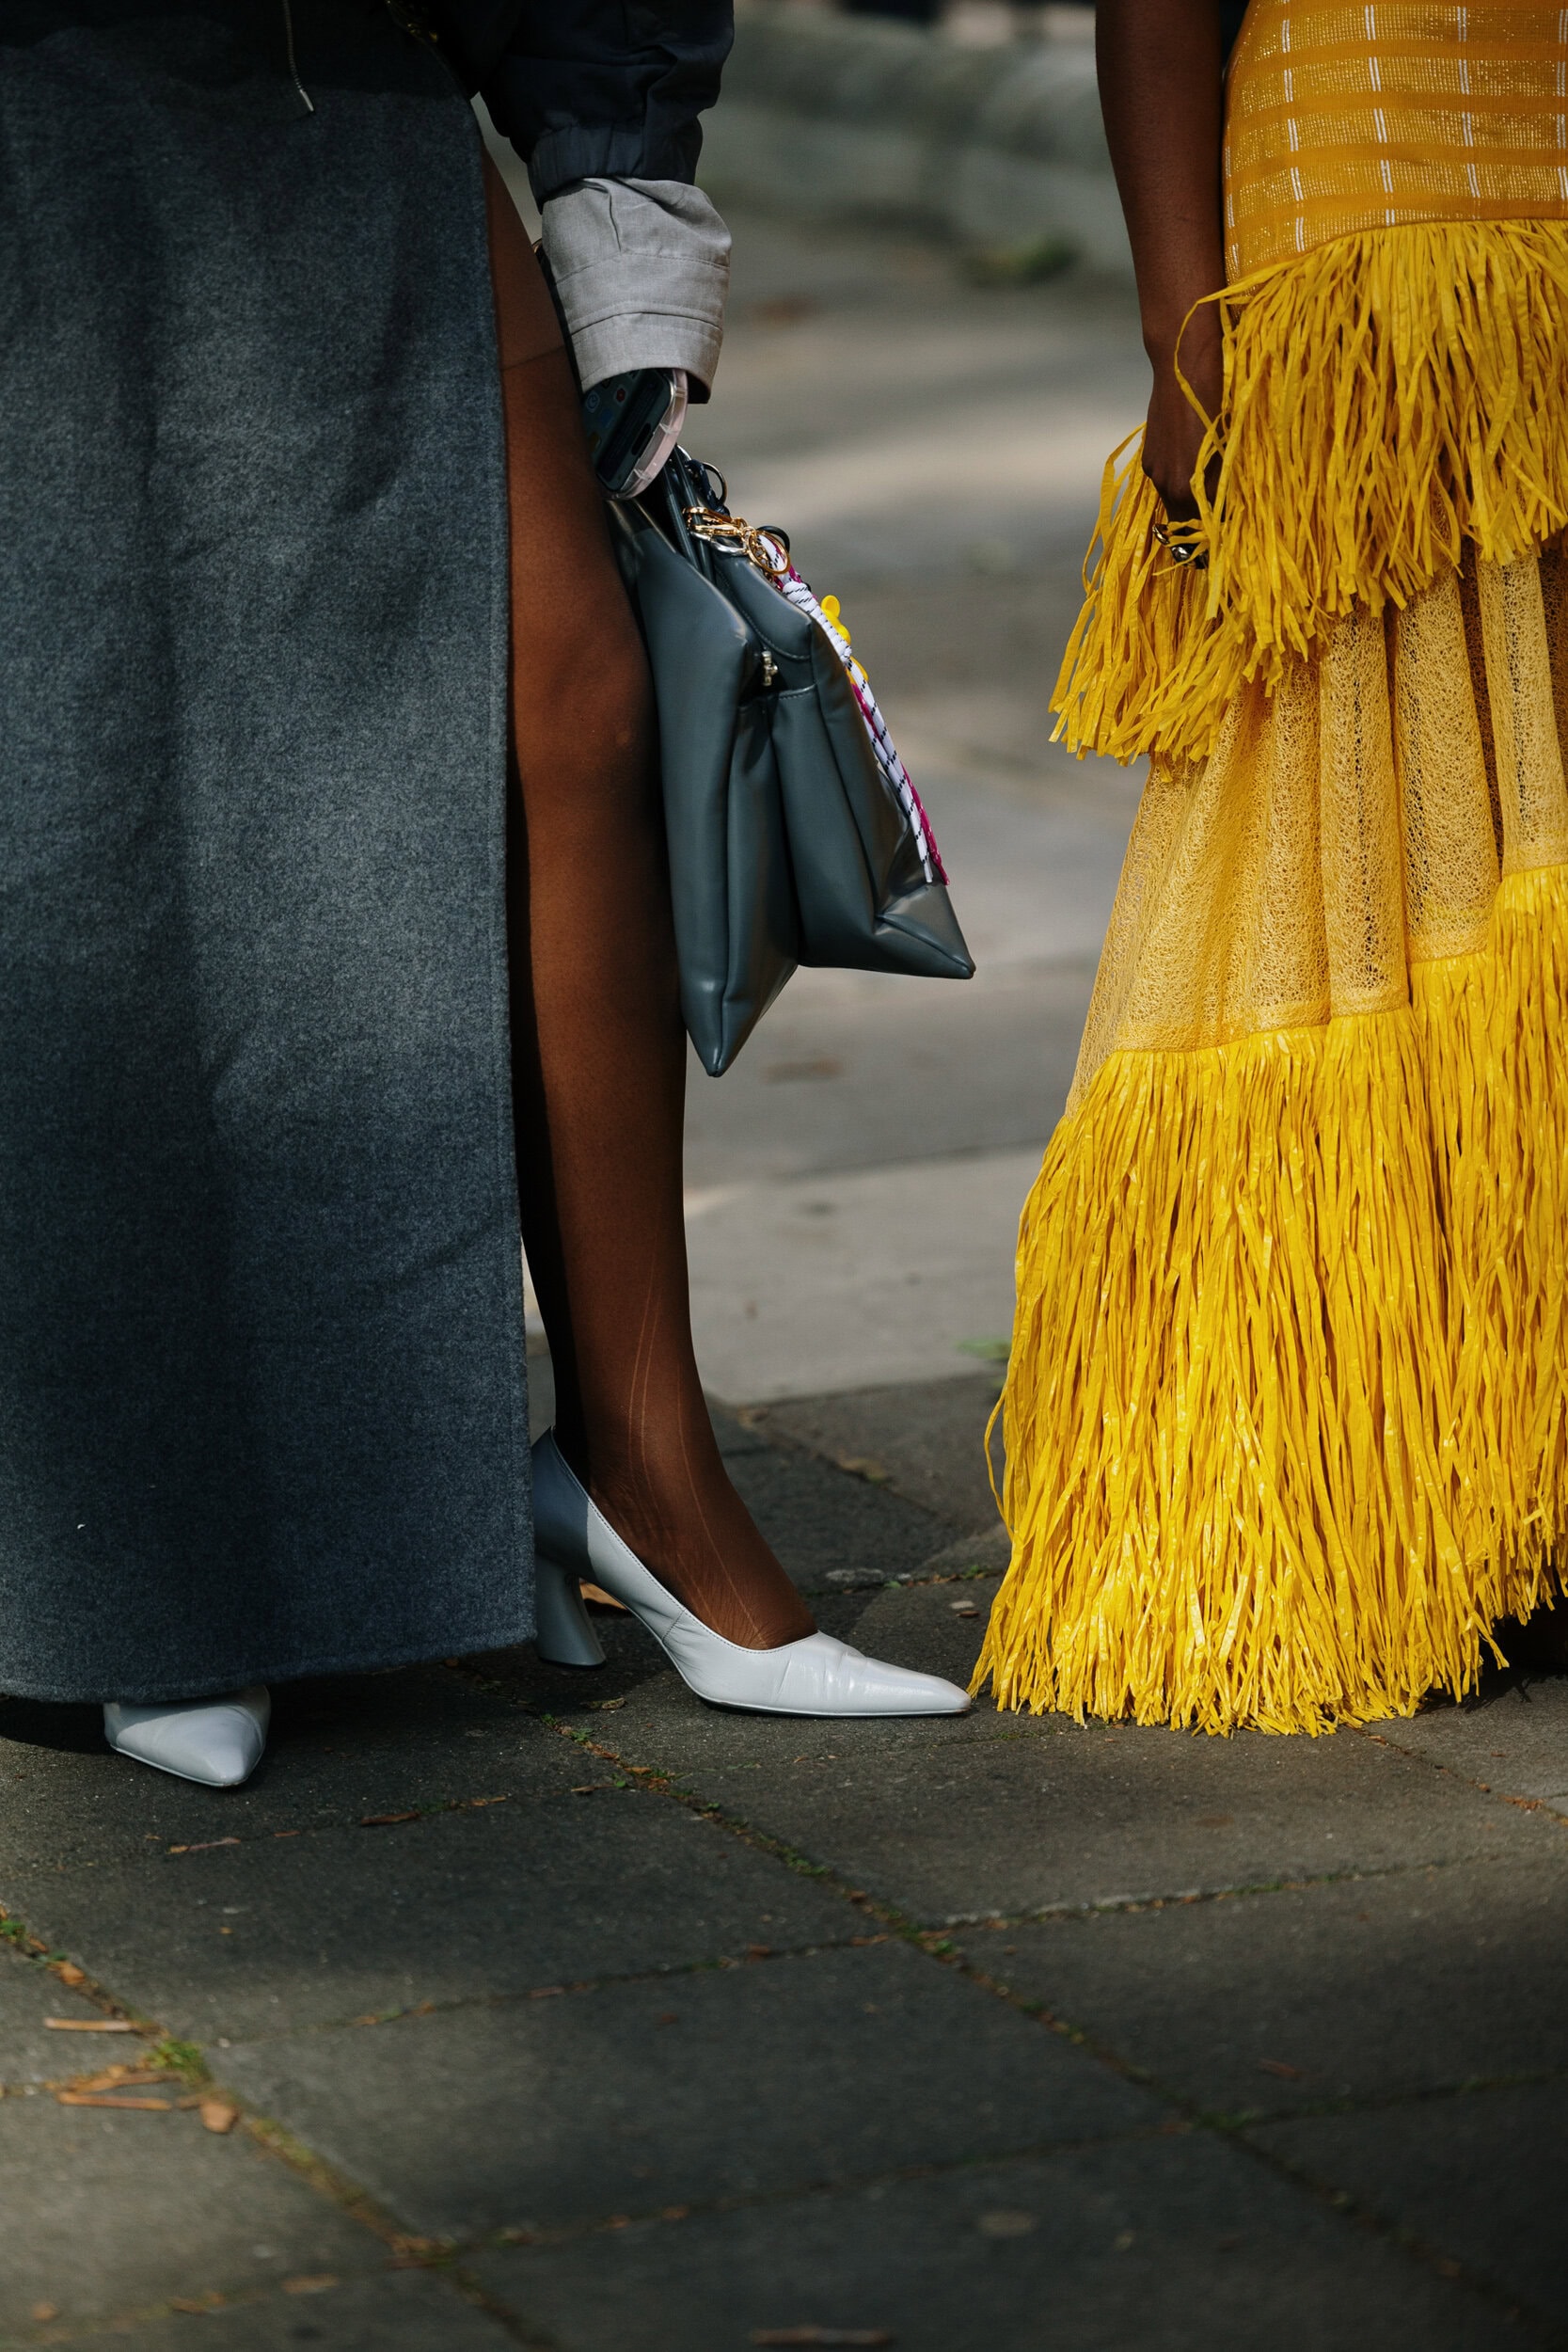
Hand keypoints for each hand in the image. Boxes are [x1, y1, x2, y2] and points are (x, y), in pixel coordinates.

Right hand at [1141, 305, 1222, 522]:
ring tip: (1209, 495)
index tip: (1229, 536)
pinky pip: (1166, 482)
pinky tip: (1193, 468)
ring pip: (1174, 503)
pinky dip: (1179, 482)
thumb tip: (1229, 504)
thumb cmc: (1218, 396)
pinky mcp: (1149, 456)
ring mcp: (1155, 470)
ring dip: (1190, 504)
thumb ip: (1225, 478)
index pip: (1203, 528)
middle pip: (1184, 523)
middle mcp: (1169, 485)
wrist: (1182, 361)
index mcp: (1191, 486)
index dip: (1215, 533)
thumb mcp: (1230, 441)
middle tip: (1222, 521)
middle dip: (1201, 524)